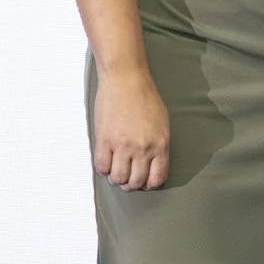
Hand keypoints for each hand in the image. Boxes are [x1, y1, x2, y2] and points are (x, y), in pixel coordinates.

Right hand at [93, 67, 169, 190]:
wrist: (126, 79)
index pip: (157, 178)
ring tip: (116, 171)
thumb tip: (152, 164)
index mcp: (160, 143)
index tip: (144, 182)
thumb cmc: (145, 97)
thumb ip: (158, 144)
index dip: (149, 184)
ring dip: (116, 178)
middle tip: (127, 179)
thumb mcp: (162, 122)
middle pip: (136, 181)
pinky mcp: (105, 139)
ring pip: (118, 178)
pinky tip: (106, 162)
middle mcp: (143, 147)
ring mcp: (123, 145)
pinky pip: (102, 166)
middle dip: (131, 184)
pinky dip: (103, 169)